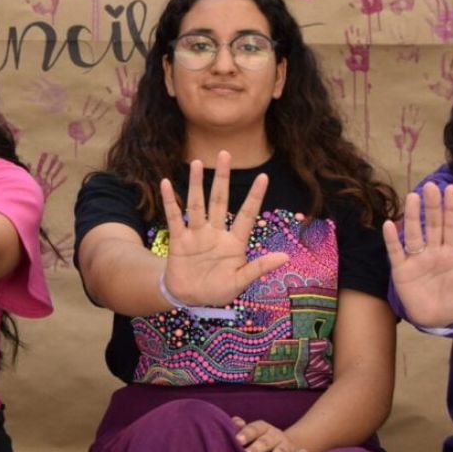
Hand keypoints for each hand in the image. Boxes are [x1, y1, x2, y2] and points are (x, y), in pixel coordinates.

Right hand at [161, 152, 289, 306]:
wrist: (189, 298)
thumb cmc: (217, 289)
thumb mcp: (240, 282)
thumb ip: (259, 267)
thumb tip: (285, 257)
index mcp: (234, 242)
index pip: (246, 215)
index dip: (254, 196)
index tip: (264, 176)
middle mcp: (216, 233)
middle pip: (220, 200)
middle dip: (222, 178)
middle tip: (225, 154)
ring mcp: (197, 234)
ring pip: (197, 204)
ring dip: (196, 183)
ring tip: (196, 162)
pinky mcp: (179, 240)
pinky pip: (174, 217)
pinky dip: (170, 201)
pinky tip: (166, 183)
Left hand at [232, 417, 302, 451]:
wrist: (284, 444)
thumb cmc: (260, 439)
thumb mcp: (253, 432)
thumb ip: (242, 428)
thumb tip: (236, 421)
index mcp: (263, 428)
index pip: (254, 429)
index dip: (247, 434)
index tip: (238, 440)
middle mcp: (276, 435)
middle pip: (266, 442)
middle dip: (257, 449)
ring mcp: (287, 447)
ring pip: (281, 451)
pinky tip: (301, 451)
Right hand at [383, 182, 452, 326]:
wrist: (438, 321)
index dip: (452, 209)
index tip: (452, 189)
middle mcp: (434, 251)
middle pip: (433, 225)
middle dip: (433, 206)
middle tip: (431, 186)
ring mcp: (417, 259)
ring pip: (415, 233)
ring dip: (413, 216)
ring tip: (412, 197)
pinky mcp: (402, 269)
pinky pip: (396, 252)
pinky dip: (392, 239)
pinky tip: (389, 225)